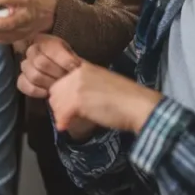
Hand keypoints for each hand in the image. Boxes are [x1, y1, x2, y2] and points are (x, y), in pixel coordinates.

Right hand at [17, 34, 80, 98]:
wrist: (63, 72)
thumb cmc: (68, 63)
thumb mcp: (72, 55)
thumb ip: (72, 58)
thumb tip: (75, 66)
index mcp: (44, 41)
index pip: (51, 48)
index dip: (64, 59)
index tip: (76, 67)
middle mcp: (32, 50)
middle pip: (41, 63)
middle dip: (58, 73)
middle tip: (68, 79)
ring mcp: (25, 65)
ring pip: (34, 75)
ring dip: (49, 83)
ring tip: (60, 86)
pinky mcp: (22, 79)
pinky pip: (23, 85)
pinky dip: (36, 91)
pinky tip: (47, 92)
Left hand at [48, 62, 162, 137]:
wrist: (139, 105)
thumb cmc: (127, 97)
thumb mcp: (102, 82)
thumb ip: (86, 85)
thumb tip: (71, 98)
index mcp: (84, 67)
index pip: (61, 80)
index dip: (61, 94)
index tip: (64, 104)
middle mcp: (78, 73)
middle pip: (55, 90)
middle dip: (58, 104)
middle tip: (65, 116)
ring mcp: (77, 86)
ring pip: (56, 102)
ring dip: (59, 114)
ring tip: (67, 122)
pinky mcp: (78, 100)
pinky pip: (62, 113)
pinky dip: (63, 122)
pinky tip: (66, 127)